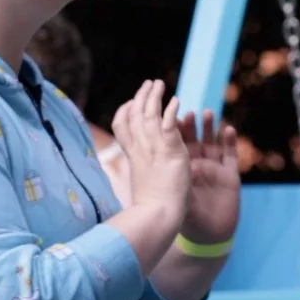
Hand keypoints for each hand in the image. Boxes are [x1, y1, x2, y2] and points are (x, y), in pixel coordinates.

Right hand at [110, 81, 190, 221]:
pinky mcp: (170, 151)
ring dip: (154, 97)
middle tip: (148, 84)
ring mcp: (154, 149)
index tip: (132, 102)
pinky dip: (171, 111)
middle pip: (134, 115)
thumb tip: (143, 175)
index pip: (123, 127)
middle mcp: (140, 149)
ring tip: (159, 84)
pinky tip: (176, 101)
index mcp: (133, 157)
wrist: (156, 216)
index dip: (126, 112)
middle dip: (140, 97)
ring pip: (150, 115)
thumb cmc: (149, 209)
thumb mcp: (143, 184)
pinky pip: (169, 125)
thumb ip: (143, 172)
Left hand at [174, 109, 241, 246]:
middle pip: (194, 140)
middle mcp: (198, 167)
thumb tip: (145, 168)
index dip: (174, 131)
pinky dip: (230, 142)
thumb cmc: (188, 220)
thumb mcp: (174, 198)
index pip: (176, 145)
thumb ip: (166, 182)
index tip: (170, 117)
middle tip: (188, 113)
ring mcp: (215, 170)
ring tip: (207, 113)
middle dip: (192, 126)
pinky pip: (231, 156)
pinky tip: (228, 128)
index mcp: (182, 171)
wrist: (209, 238)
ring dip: (210, 128)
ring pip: (213, 143)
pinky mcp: (230, 176)